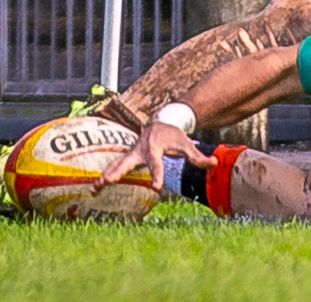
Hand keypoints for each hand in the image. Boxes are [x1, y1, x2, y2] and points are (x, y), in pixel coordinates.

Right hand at [99, 121, 217, 191]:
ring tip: (95, 189)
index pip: (157, 165)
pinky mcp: (127, 157)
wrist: (161, 122)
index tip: (156, 188)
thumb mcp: (186, 145)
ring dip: (107, 175)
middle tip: (108, 181)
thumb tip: (215, 163)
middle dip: (118, 172)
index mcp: (155, 149)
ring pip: (117, 164)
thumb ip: (198, 156)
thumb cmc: (174, 136)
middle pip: (128, 162)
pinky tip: (95, 189)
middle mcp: (140, 151)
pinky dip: (106, 175)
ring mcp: (132, 153)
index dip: (157, 176)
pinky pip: (115, 167)